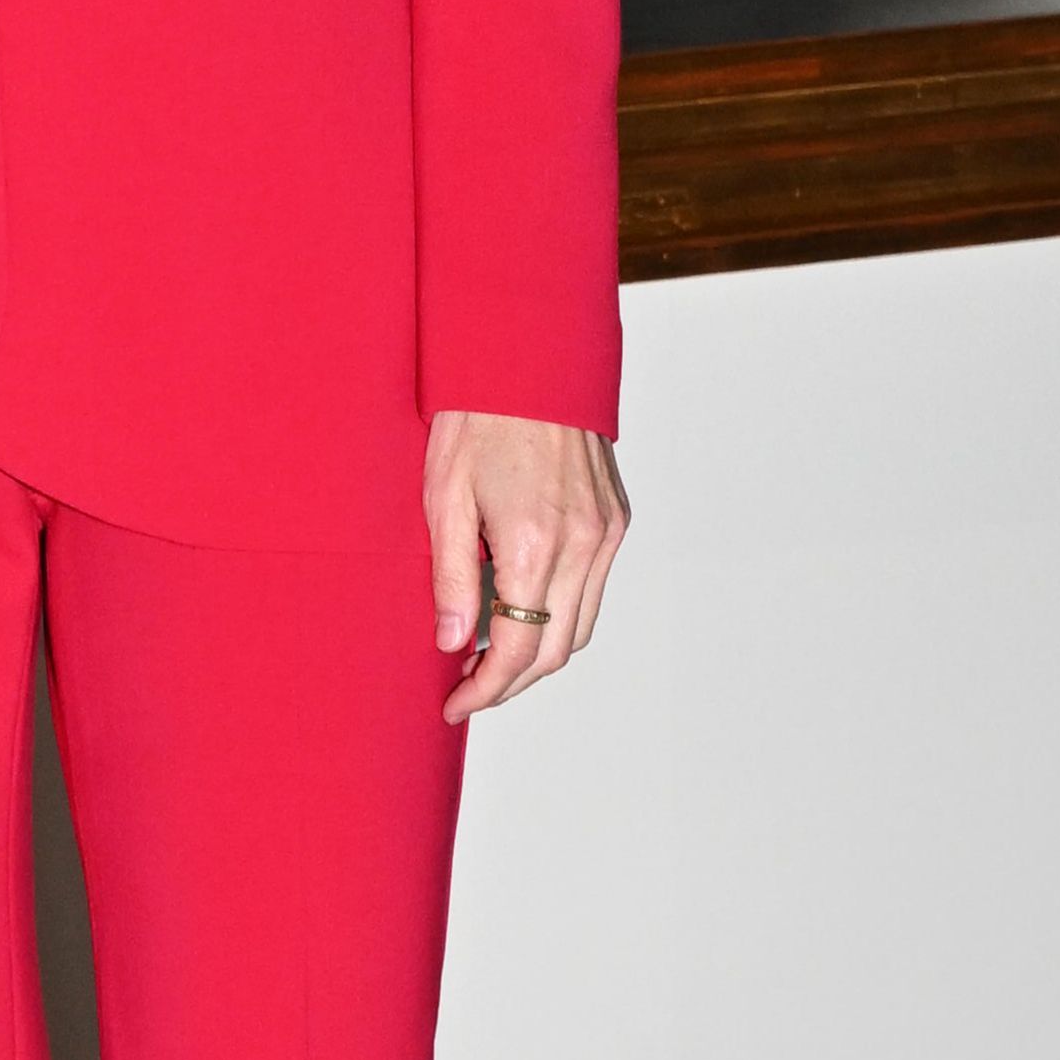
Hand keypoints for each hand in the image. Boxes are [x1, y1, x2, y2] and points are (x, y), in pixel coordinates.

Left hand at [426, 406, 627, 719]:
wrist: (527, 357)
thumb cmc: (476, 415)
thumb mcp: (442, 495)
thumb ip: (449, 575)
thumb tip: (452, 642)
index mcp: (535, 542)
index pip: (516, 648)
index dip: (485, 688)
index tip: (454, 702)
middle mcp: (584, 544)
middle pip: (555, 650)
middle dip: (512, 682)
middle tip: (468, 689)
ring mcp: (607, 532)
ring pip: (581, 627)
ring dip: (539, 652)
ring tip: (489, 655)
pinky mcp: (616, 519)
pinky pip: (594, 589)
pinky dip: (562, 614)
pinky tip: (523, 609)